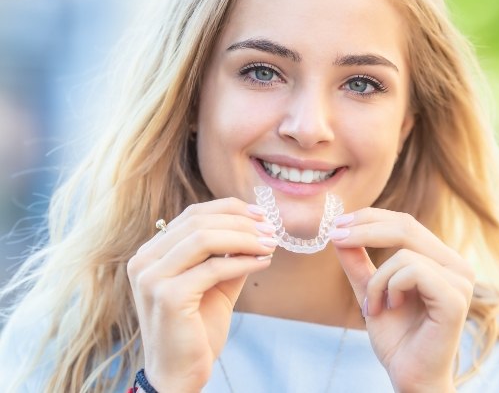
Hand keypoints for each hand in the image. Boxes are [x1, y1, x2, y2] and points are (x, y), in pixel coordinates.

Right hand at [127, 198, 277, 391]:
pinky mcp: (168, 296)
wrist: (180, 374)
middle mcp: (144, 261)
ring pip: (204, 238)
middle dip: (241, 222)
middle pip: (198, 221)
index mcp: (151, 253)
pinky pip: (213, 268)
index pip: (192, 214)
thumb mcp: (215, 283)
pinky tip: (263, 262)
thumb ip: (228, 255)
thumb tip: (258, 228)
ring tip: (270, 244)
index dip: (229, 209)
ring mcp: (152, 278)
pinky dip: (243, 261)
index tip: (260, 214)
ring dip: (244, 238)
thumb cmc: (197, 329)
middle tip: (271, 229)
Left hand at [331, 209, 473, 392]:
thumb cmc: (397, 338)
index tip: (338, 224)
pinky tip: (390, 308)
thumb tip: (339, 232)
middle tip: (336, 238)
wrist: (410, 376)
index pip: (405, 223)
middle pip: (406, 226)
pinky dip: (390, 288)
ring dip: (377, 280)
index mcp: (441, 260)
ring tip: (373, 307)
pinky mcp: (455, 298)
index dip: (370, 218)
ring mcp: (460, 281)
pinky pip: (412, 271)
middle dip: (364, 229)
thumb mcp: (370, 291)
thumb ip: (358, 263)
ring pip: (404, 253)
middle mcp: (456, 265)